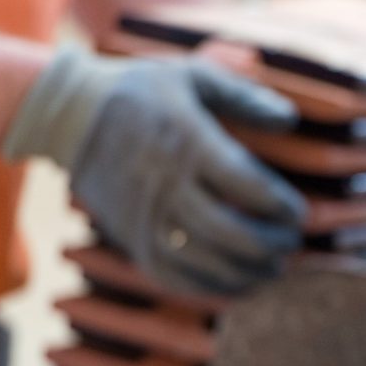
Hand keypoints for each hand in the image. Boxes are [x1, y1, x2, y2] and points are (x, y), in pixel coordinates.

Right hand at [3, 46, 305, 293]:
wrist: (67, 115)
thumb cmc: (140, 91)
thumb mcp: (192, 77)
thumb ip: (244, 97)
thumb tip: (290, 119)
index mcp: (188, 142)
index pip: (248, 185)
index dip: (281, 206)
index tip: (297, 213)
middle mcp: (166, 184)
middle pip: (230, 231)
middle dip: (270, 244)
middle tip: (291, 243)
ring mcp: (145, 216)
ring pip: (204, 261)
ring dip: (247, 272)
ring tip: (273, 269)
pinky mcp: (131, 237)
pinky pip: (174, 276)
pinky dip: (211, 288)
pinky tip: (239, 286)